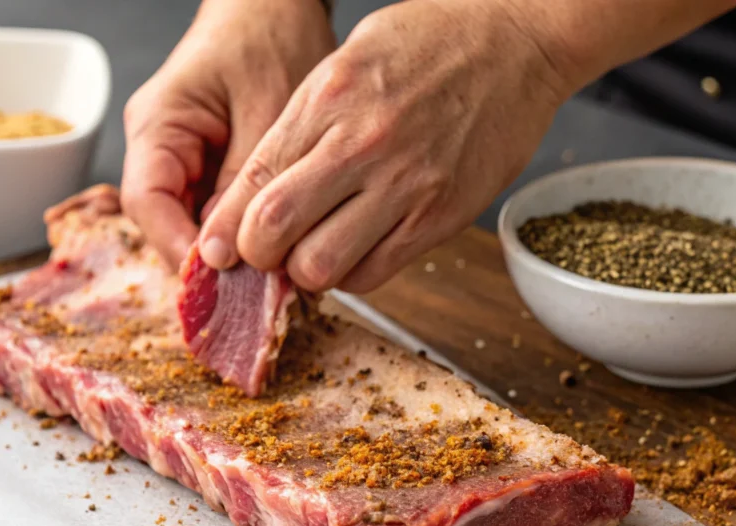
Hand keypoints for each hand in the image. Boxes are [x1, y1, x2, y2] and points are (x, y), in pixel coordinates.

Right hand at [120, 0, 334, 268]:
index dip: (178, 249)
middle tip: (257, 295)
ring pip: (194, 228)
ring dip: (230, 256)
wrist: (280, 6)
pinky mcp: (214, 172)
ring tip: (272, 282)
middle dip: (209, 264)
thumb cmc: (271, 35)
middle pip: (167, 226)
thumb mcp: (268, 106)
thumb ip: (248, 178)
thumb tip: (233, 252)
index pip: (147, 202)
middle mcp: (163, 149)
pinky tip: (277, 256)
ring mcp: (187, 163)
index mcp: (158, 125)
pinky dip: (244, 239)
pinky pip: (218, 217)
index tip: (218, 284)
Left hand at [196, 0, 572, 292]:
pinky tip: (355, 249)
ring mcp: (406, 186)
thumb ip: (302, 123)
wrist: (516, 43)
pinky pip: (375, 273)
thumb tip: (258, 187)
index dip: (225, 228)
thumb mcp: (347, 60)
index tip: (219, 247)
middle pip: (275, 232)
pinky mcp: (441, 216)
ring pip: (323, 266)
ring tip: (314, 250)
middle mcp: (362, 146)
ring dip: (306, 269)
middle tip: (266, 250)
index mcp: (329, 100)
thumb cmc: (429, 43)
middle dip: (258, 254)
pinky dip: (352, 273)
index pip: (254, 182)